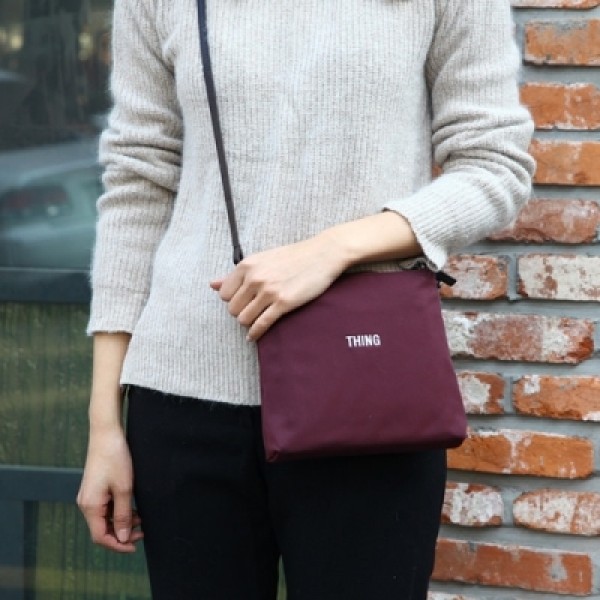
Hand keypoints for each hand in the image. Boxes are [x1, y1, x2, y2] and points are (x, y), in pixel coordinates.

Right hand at [77, 427, 142, 552]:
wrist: (106, 434)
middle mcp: (86, 503)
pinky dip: (118, 511)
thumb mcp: (124, 489)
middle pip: (102, 529)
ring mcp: (89, 496)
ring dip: (122, 522)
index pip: (100, 537)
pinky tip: (133, 509)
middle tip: (142, 533)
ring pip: (105, 519)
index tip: (135, 546)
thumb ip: (123, 515)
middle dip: (121, 534)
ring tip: (141, 520)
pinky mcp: (95, 489)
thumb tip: (122, 537)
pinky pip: (105, 508)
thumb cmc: (115, 458)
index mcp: (90, 506)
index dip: (117, 545)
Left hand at [210, 233, 347, 339]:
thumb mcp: (261, 260)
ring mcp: (269, 291)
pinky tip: (254, 337)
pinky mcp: (283, 303)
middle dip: (240, 312)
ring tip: (256, 320)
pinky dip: (255, 333)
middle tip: (252, 310)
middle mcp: (255, 278)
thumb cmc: (292, 257)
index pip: (224, 294)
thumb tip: (212, 284)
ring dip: (248, 323)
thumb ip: (235, 274)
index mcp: (247, 266)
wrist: (322, 255)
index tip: (243, 300)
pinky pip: (261, 324)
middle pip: (232, 309)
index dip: (232, 300)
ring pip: (243, 319)